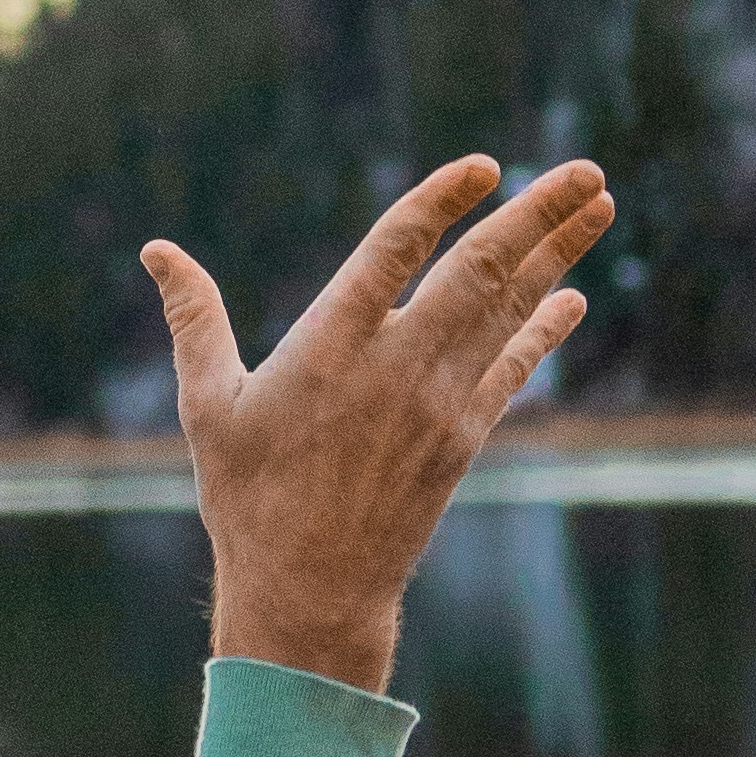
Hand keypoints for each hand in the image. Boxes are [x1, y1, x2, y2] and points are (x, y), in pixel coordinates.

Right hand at [143, 154, 614, 692]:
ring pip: (508, 312)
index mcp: (329, 345)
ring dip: (557, 255)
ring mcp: (438, 404)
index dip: (441, 201)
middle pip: (479, 271)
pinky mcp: (462, 439)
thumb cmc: (248, 496)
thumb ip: (195, 318)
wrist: (310, 592)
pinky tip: (575, 297)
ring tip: (599, 203)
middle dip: (537, 215)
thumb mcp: (208, 404)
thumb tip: (156, 249)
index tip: (484, 165)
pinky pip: (514, 368)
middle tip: (586, 169)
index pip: (396, 250)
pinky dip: (545, 328)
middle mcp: (395, 366)